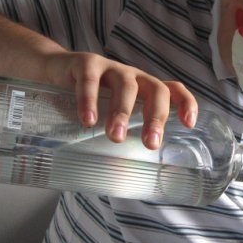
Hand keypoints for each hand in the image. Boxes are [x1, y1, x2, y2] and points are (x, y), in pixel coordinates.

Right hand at [43, 51, 197, 149]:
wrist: (53, 70)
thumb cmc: (88, 98)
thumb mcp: (108, 114)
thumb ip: (118, 134)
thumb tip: (120, 177)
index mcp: (143, 89)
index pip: (173, 89)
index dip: (186, 103)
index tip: (189, 124)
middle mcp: (132, 77)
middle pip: (156, 90)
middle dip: (156, 117)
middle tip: (151, 144)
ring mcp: (110, 68)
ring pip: (126, 86)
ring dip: (123, 112)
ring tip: (116, 136)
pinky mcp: (85, 64)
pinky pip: (90, 81)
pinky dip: (89, 100)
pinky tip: (88, 121)